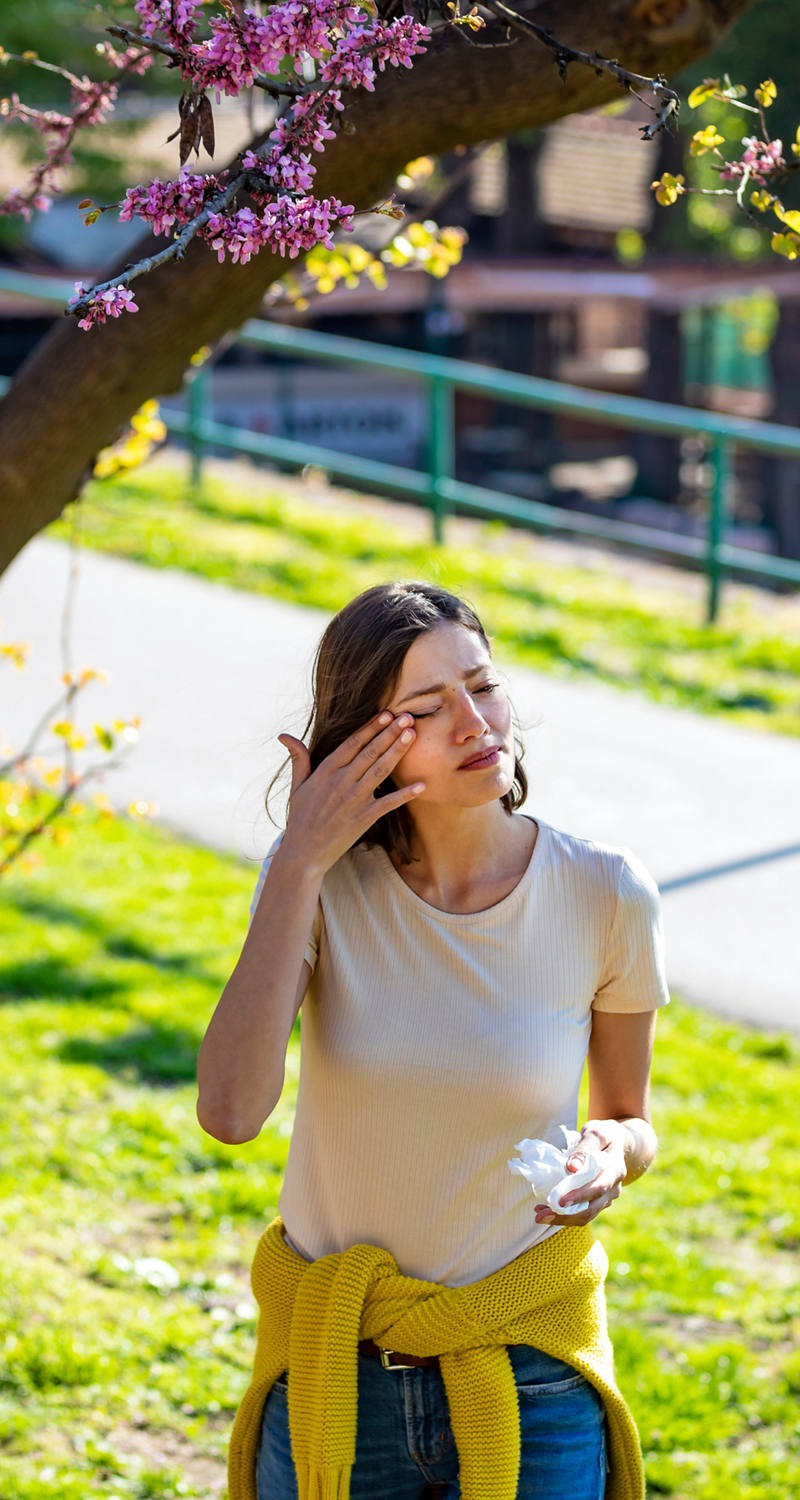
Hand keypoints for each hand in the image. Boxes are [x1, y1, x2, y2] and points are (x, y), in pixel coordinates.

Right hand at [276, 711, 424, 877]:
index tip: (386, 714)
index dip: (371, 727)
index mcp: (326, 771)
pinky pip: (388, 803)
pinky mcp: (364, 818)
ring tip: (412, 735)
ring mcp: (354, 799)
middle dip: (390, 733)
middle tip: (408, 717)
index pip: (352, 743)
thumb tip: (284, 735)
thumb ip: (298, 758)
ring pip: (380, 770)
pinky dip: (405, 794)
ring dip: (398, 751)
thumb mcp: (297, 785)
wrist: (303, 852)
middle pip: (370, 752)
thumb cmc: (301, 817)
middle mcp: (341, 782)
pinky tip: (421, 785)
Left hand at [533, 1119, 627, 1228]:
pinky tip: (547, 1210)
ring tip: (540, 1215)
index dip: (580, 1196)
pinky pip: (582, 1212)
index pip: (599, 1187)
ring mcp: (607, 1197)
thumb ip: (584, 1149)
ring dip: (563, 1218)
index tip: (561, 1202)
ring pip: (586, 1215)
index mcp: (615, 1169)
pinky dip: (565, 1215)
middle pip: (591, 1208)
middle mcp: (614, 1188)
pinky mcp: (598, 1202)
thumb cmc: (603, 1134)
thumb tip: (572, 1168)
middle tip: (540, 1216)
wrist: (615, 1142)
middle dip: (565, 1215)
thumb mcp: (595, 1133)